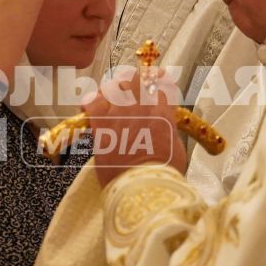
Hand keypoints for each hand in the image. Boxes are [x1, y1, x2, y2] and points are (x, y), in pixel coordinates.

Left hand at [83, 70, 186, 186]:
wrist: (143, 187)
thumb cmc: (163, 173)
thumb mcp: (176, 147)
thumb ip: (168, 129)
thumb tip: (164, 124)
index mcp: (163, 112)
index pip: (161, 83)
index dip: (157, 79)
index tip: (156, 79)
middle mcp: (142, 106)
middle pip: (136, 78)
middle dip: (134, 80)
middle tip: (131, 86)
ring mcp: (120, 113)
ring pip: (114, 86)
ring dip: (112, 90)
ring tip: (110, 98)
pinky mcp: (101, 123)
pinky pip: (91, 101)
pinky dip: (89, 101)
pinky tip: (89, 107)